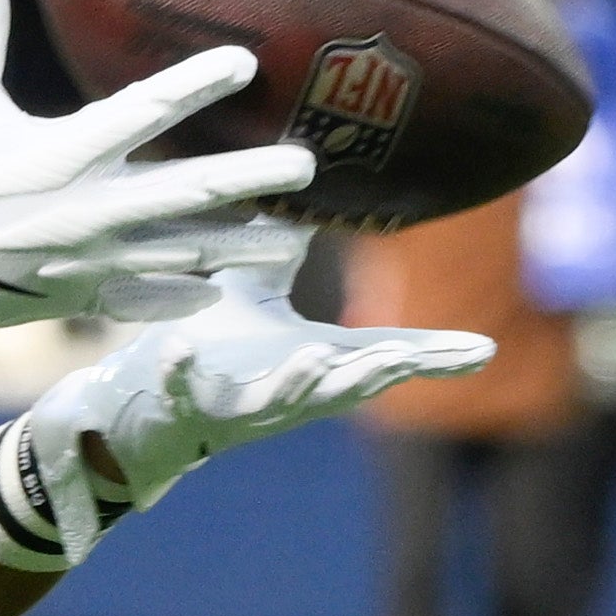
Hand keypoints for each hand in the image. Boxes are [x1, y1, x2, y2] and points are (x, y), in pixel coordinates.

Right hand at [0, 0, 315, 343]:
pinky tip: (223, 287)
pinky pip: (146, 299)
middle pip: (186, 192)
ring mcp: (84, 261)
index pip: (141, 111)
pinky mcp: (74, 299)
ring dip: (242, 248)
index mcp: (54, 152)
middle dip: (251, 179)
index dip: (197, 83)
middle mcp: (81, 209)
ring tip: (296, 242)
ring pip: (182, 254)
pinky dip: (185, 294)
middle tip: (307, 164)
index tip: (248, 61)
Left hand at [0, 223, 495, 569]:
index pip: (379, 359)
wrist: (132, 405)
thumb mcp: (249, 295)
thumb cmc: (202, 348)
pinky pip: (180, 391)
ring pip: (275, 404)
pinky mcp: (179, 410)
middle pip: (342, 388)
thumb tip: (314, 205)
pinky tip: (176, 348)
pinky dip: (179, 371)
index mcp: (305, 363)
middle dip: (376, 374)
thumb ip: (282, 255)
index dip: (432, 357)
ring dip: (298, 383)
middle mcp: (280, 393)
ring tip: (320, 358)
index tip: (484, 350)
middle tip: (407, 357)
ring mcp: (230, 408)